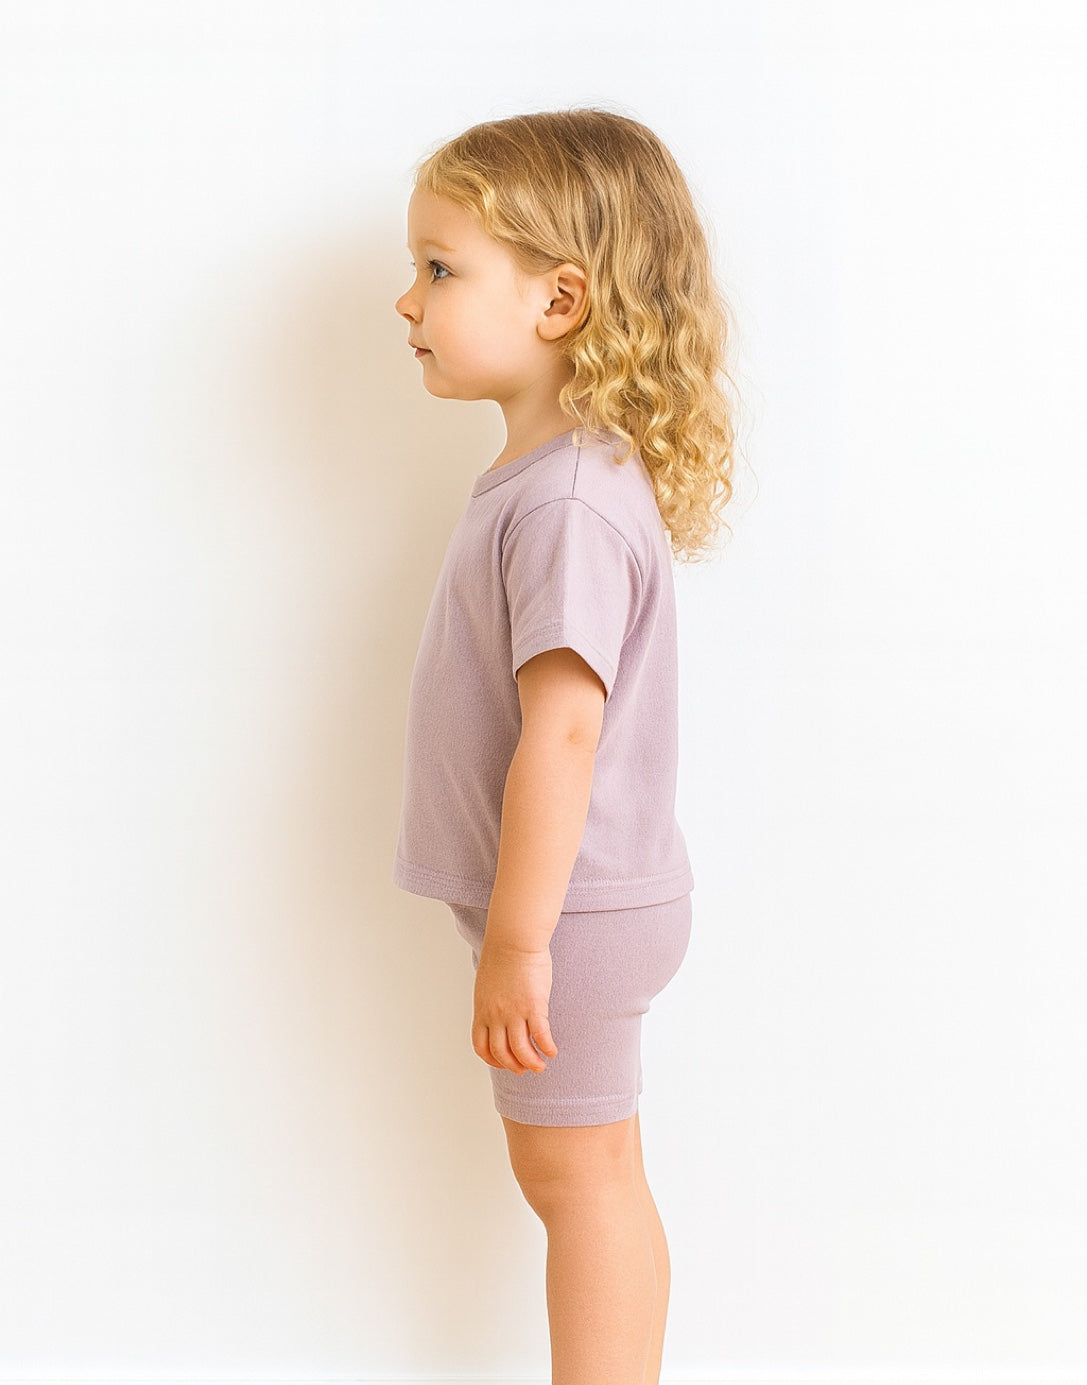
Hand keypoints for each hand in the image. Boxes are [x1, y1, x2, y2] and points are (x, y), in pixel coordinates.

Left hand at [471, 938, 558, 1074]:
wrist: (514, 939)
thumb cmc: (502, 955)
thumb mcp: (487, 984)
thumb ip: (491, 1002)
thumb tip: (497, 1012)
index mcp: (482, 1010)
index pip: (482, 1046)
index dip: (493, 1060)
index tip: (504, 1063)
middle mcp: (496, 1015)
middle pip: (501, 1052)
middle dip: (513, 1065)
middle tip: (525, 1069)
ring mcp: (514, 1012)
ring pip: (521, 1050)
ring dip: (531, 1063)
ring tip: (540, 1066)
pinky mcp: (533, 1005)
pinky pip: (540, 1035)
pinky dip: (546, 1047)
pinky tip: (552, 1051)